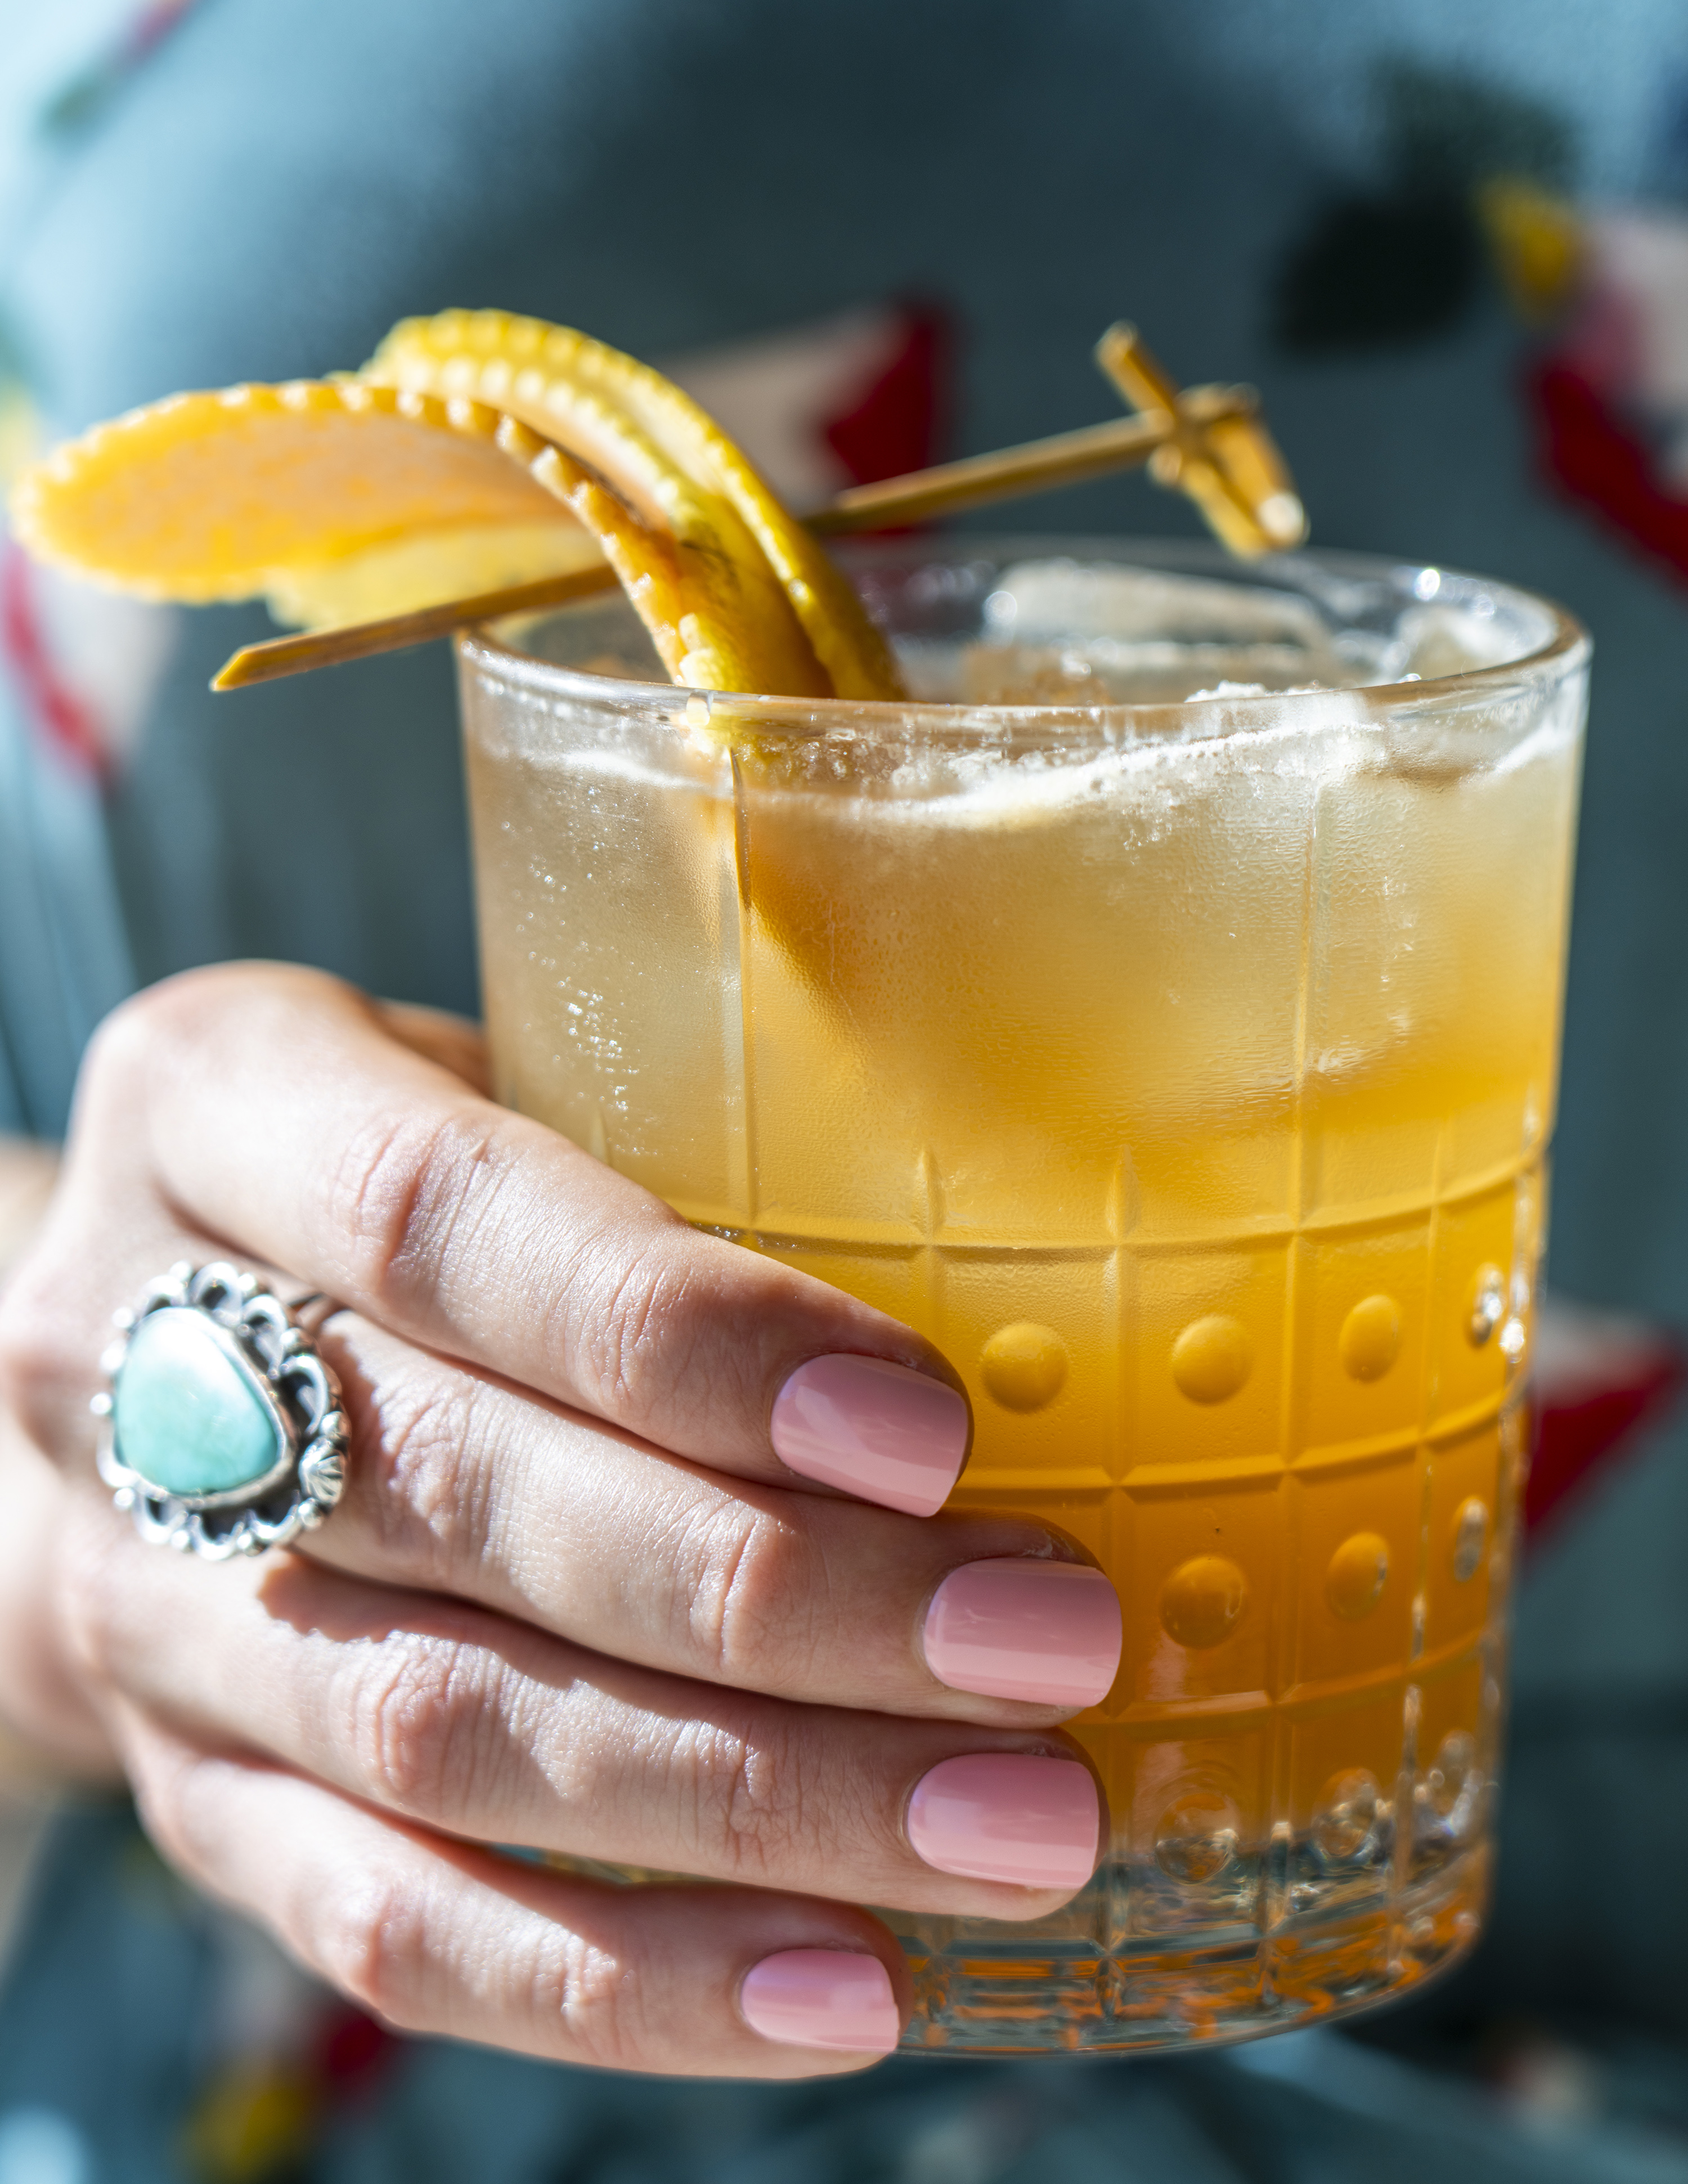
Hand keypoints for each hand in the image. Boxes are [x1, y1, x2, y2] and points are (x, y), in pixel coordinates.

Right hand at [0, 965, 1119, 2076]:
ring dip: (750, 1800)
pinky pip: (385, 1918)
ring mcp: (142, 1602)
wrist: (138, 1365)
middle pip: (468, 1501)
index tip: (931, 1432)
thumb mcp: (500, 1079)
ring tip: (1005, 1832)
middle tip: (1040, 1645)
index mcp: (216, 1104)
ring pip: (442, 1732)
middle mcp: (133, 1359)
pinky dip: (624, 1975)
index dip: (679, 1334)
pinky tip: (839, 1982)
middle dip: (776, 1594)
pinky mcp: (189, 1794)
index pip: (441, 1223)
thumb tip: (1052, 1305)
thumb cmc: (409, 1194)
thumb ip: (684, 1146)